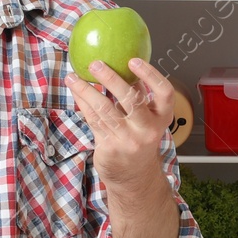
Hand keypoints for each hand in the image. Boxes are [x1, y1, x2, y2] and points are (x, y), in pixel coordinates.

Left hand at [65, 57, 173, 189]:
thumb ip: (139, 95)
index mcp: (161, 118)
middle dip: (110, 79)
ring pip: (104, 109)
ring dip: (86, 90)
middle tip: (96, 64)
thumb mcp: (147, 119)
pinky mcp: (110, 147)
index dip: (150, 75)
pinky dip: (83, 103)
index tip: (133, 60)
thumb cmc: (139, 140)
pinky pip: (93, 119)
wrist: (134, 177)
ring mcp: (128, 140)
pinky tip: (76, 91)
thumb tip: (122, 65)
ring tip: (73, 77)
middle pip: (130, 100)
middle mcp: (148, 130)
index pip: (164, 92)